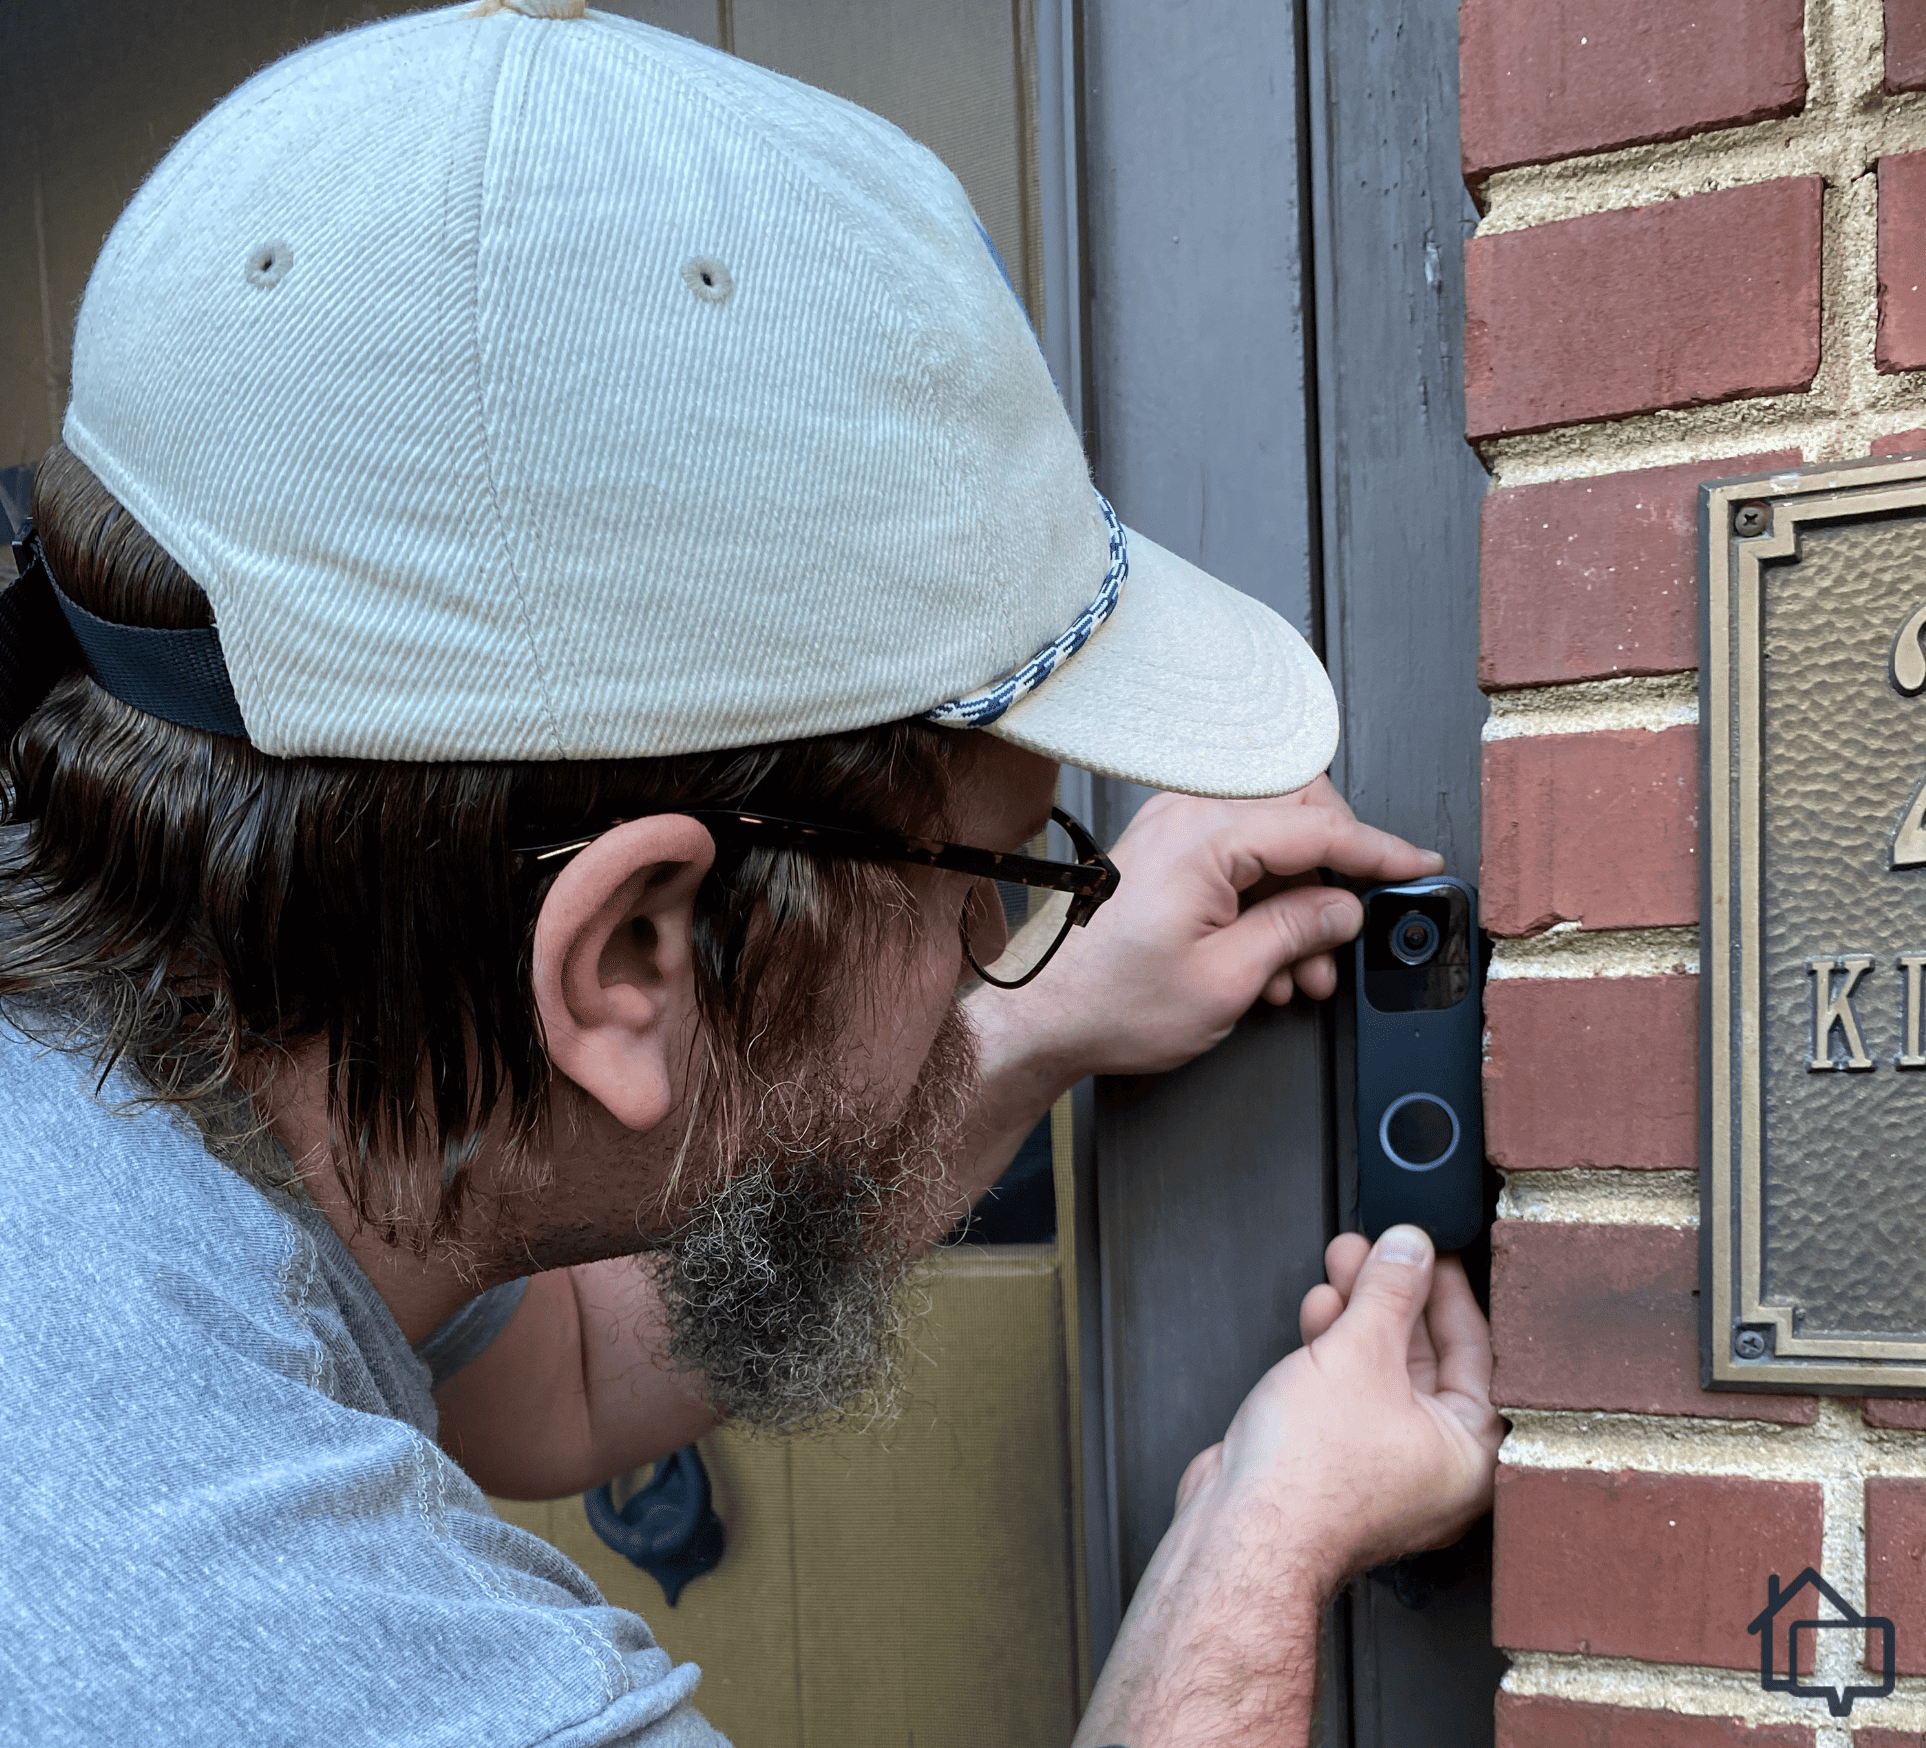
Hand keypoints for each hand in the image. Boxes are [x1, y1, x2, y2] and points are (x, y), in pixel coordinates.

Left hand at [974, 776, 1442, 1087]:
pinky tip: (1272, 966)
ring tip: (1302, 974)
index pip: (1318, 826)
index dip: (1379, 851)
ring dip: (1302, 904)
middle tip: (1344, 936)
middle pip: (1301, 813)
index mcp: (1203, 836)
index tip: (1420, 867)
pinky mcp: (1168, 853)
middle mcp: (1186, 815)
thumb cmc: (1110, 1002)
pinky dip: (1269, 904)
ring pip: (1275, 841)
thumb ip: (1295, 931)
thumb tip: (1345, 907)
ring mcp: (1174, 829)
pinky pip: (1241, 858)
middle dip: (1334, 877)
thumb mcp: (1225, 980)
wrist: (1043, 1018)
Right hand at [1178, 1226, 1503, 1575]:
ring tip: (1343, 1262)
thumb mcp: (1360, 1353)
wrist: (1243, 1531)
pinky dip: (1334, 1349)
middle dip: (1394, 1295)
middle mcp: (1435, 1465)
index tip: (1432, 1250)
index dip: (1449, 1290)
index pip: (1478, 1352)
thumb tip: (1411, 1247)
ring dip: (1360, 1313)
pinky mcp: (1335, 1463)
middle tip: (1380, 1249)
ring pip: (1381, 1371)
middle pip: (1425, 1358)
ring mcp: (1382, 1466)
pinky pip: (1347, 1392)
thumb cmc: (1312, 1474)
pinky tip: (1319, 1311)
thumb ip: (1390, 1291)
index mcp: (1471, 1453)